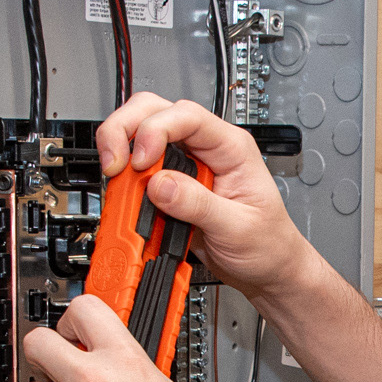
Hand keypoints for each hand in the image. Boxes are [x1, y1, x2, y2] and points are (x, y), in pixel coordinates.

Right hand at [94, 93, 317, 303]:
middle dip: (124, 130)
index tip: (141, 163)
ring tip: (118, 185)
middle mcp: (206, 148)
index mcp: (231, 148)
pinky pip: (138, 170)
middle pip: (153, 111)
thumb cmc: (267, 245)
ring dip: (120, 153)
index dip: (155, 131)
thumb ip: (199, 205)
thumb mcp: (238, 228)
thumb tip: (159, 186)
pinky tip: (126, 199)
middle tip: (113, 165)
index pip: (187, 116)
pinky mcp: (170, 184)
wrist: (267, 270)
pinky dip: (124, 181)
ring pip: (139, 134)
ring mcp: (185, 164)